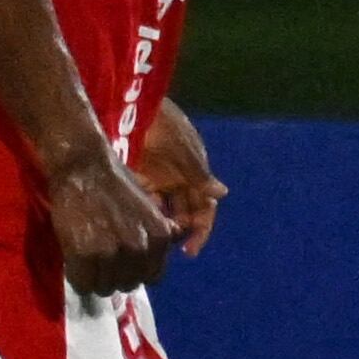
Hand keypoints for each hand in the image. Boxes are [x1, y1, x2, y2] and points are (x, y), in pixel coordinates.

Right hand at [44, 142, 178, 295]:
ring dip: (95, 278)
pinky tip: (74, 261)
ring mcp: (113, 253)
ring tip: (86, 258)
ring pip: (105, 288)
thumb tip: (168, 252)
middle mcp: (140, 248)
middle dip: (114, 276)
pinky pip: (83, 284)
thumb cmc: (116, 185)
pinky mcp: (85, 254)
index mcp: (160, 237)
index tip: (122, 262)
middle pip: (129, 285)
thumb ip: (157, 234)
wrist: (85, 168)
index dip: (135, 271)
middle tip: (100, 260)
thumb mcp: (150, 208)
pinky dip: (77, 277)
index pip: (152, 277)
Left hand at [134, 99, 229, 257]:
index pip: (205, 208)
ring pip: (166, 210)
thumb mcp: (185, 152)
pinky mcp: (139, 177)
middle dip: (182, 231)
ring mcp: (159, 179)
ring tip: (154, 239)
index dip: (202, 229)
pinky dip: (145, 213)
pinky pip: (145, 202)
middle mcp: (180, 180)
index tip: (191, 250)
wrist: (136, 109)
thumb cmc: (166, 127)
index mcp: (196, 173)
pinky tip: (139, 222)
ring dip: (164, 225)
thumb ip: (200, 175)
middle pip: (186, 212)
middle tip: (168, 248)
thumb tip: (222, 194)